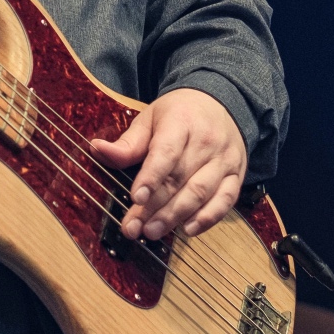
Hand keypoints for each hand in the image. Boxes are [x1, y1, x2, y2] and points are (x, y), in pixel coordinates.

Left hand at [91, 87, 245, 240]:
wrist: (221, 102)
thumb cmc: (180, 114)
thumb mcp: (150, 119)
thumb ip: (127, 142)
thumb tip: (97, 149)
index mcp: (181, 123)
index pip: (166, 152)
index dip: (151, 177)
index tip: (136, 198)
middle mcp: (206, 142)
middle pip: (180, 178)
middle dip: (155, 207)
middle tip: (133, 227)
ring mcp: (224, 160)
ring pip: (201, 192)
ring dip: (176, 216)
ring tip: (152, 231)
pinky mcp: (236, 175)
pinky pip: (225, 200)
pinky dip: (208, 218)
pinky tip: (188, 229)